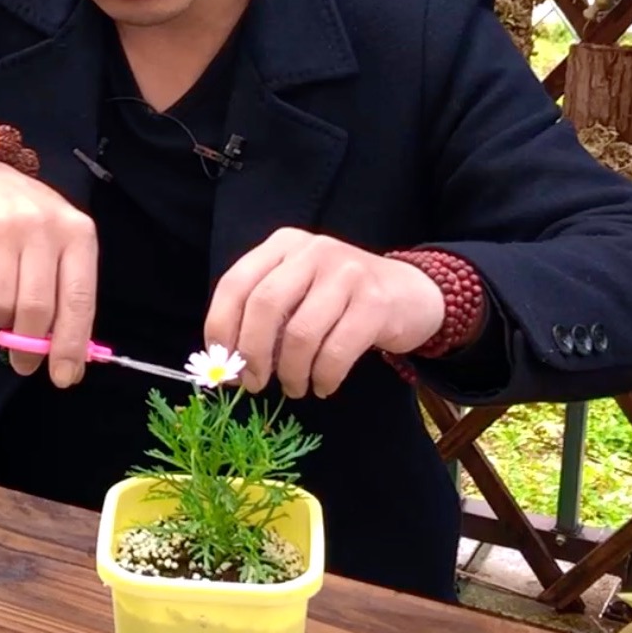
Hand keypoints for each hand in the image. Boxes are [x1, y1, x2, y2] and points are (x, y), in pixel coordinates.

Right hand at [0, 159, 98, 387]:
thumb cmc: (30, 225)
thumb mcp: (60, 246)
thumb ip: (66, 294)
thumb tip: (63, 357)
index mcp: (77, 233)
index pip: (79, 299)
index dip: (71, 344)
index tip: (64, 377)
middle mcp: (41, 226)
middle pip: (36, 309)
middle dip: (29, 346)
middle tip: (23, 363)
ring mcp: (0, 228)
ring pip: (0, 306)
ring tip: (1, 303)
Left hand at [203, 228, 443, 397]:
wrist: (410, 294)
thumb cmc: (340, 301)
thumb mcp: (299, 291)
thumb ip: (263, 316)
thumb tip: (228, 365)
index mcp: (283, 245)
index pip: (235, 283)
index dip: (221, 327)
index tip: (222, 362)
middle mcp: (313, 251)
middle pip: (264, 306)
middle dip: (252, 353)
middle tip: (254, 384)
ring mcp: (346, 273)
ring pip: (300, 333)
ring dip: (291, 372)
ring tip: (295, 387)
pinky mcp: (375, 302)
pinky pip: (336, 351)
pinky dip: (323, 377)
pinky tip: (322, 385)